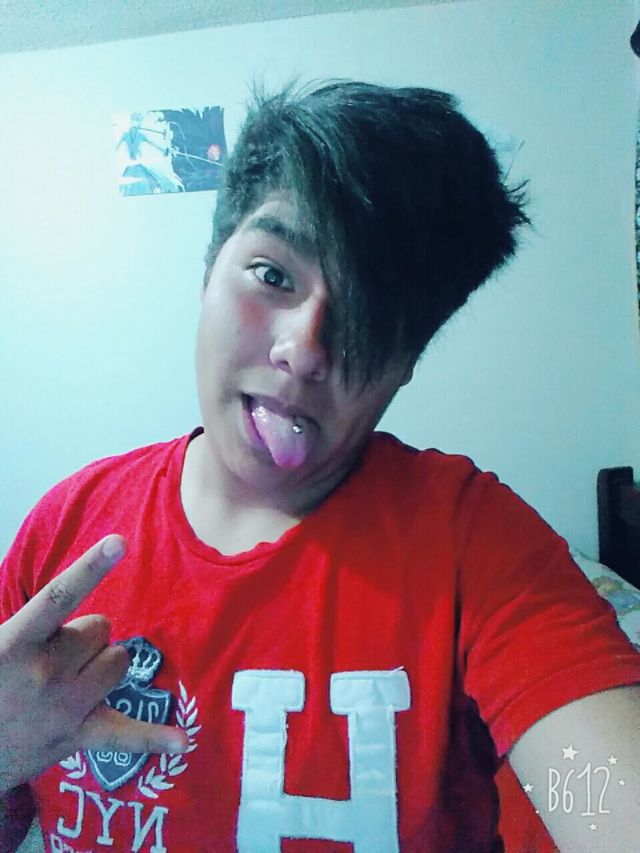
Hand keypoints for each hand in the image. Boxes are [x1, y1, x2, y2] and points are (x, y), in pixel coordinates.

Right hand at [0, 535, 187, 794]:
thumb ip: (32, 619)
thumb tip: (60, 594)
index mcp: (17, 642)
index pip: (59, 596)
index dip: (90, 567)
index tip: (119, 542)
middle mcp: (45, 671)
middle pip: (100, 628)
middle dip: (86, 636)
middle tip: (56, 657)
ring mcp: (65, 706)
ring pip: (118, 661)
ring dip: (103, 665)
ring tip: (71, 681)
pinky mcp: (78, 736)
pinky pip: (125, 735)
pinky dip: (153, 738)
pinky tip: (181, 742)